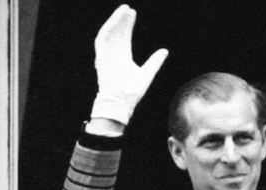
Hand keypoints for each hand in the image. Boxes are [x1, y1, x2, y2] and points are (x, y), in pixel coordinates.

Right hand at [90, 5, 167, 124]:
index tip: (133, 13)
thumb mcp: (147, 73)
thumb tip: (164, 50)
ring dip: (115, 21)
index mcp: (122, 58)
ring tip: (123, 10)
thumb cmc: (132, 92)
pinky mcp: (100, 58)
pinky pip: (102, 39)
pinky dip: (108, 28)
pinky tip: (115, 20)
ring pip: (109, 33)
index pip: (124, 37)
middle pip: (116, 33)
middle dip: (122, 20)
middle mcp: (113, 55)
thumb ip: (154, 62)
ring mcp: (106, 56)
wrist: (121, 102)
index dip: (127, 25)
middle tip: (128, 8)